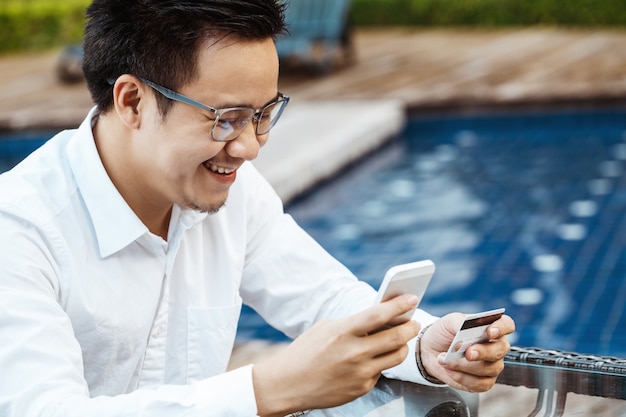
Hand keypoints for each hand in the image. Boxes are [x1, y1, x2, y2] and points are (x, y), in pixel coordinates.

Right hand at [252, 294, 420, 416]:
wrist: (287, 384)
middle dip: (410, 327)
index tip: (412, 299)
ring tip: (399, 339)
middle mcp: (354, 352)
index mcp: (343, 331)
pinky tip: (373, 358)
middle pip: (396, 337)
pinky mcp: (361, 388)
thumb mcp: (326, 328)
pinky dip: (380, 363)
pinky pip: (381, 371)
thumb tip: (380, 318)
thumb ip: (352, 324)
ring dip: (402, 346)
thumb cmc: (305, 352)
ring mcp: (359, 372)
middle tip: (413, 323)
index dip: (399, 305)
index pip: (379, 315)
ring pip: (397, 356)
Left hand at [420, 312, 514, 391]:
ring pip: (487, 369)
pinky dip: (462, 378)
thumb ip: (459, 322)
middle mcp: (496, 347)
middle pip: (499, 350)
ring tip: (445, 360)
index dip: (501, 328)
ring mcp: (492, 366)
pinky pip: (480, 384)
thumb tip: (465, 329)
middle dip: (483, 352)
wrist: (431, 350)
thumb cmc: (445, 333)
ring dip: (464, 365)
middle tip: (468, 353)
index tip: (490, 332)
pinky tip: (449, 370)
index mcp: (491, 328)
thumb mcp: (449, 321)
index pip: (506, 325)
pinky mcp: (484, 382)